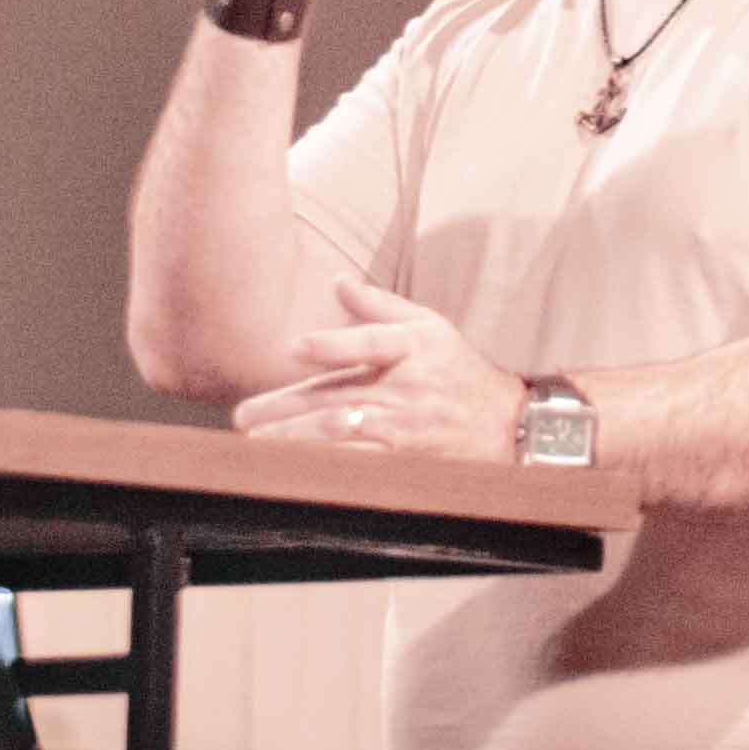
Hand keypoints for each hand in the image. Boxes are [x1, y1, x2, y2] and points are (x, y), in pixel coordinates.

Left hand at [232, 278, 521, 463]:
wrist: (504, 424)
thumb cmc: (459, 370)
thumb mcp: (430, 325)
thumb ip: (379, 304)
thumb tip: (338, 280)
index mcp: (412, 348)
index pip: (370, 343)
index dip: (333, 344)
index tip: (296, 346)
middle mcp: (404, 388)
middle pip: (338, 395)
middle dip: (286, 407)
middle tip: (243, 414)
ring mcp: (402, 427)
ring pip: (341, 433)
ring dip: (295, 440)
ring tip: (255, 443)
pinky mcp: (402, 458)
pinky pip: (358, 463)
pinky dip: (326, 466)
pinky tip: (296, 469)